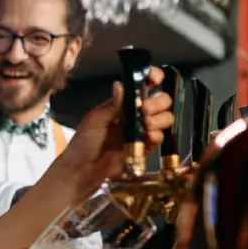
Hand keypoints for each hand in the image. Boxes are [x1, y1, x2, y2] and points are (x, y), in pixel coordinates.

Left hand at [58, 67, 174, 192]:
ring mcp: (140, 130)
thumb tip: (120, 84)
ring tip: (147, 126)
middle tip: (145, 110)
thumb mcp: (95, 120)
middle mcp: (134, 114)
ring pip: (164, 118)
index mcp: (122, 104)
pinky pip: (159, 138)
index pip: (142, 86)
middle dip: (158, 102)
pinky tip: (149, 137)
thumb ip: (111, 105)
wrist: (83, 169)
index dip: (152, 78)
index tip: (156, 79)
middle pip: (160, 100)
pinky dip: (158, 135)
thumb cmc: (84, 142)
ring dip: (160, 119)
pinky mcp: (144, 147)